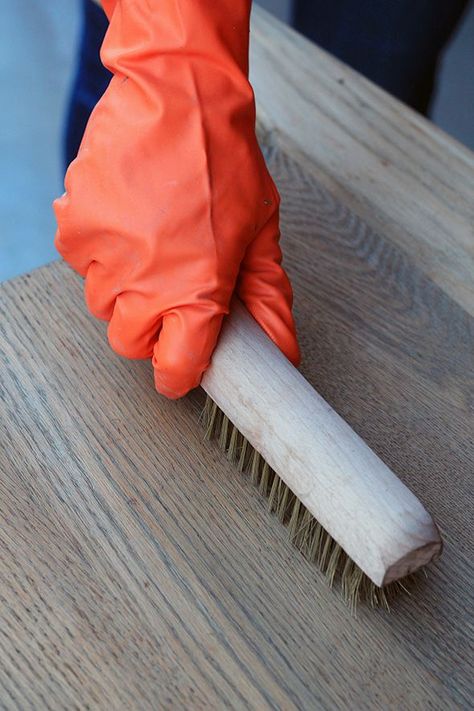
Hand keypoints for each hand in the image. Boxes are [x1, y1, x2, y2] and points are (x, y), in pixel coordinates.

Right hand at [54, 0, 298, 397]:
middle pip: (130, 343)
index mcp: (196, 290)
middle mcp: (144, 282)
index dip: (179, 374)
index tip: (180, 368)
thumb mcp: (262, 234)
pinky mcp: (75, 226)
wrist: (179, 95)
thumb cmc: (225, 161)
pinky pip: (81, 262)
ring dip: (124, 286)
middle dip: (150, 328)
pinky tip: (127, 221)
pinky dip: (100, 250)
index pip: (175, 369)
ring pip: (102, 303)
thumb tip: (282, 351)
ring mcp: (103, 254)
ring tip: (152, 243)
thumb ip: (270, 301)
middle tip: (171, 290)